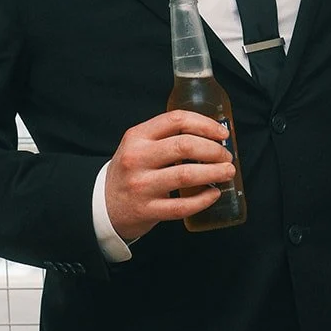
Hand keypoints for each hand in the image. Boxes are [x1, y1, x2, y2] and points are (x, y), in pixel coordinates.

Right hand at [105, 110, 235, 241]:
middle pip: (184, 146)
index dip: (205, 124)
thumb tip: (212, 135)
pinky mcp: (146, 210)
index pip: (176, 120)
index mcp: (137, 136)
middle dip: (214, 150)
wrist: (102, 205)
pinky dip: (203, 199)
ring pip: (186, 175)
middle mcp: (137, 158)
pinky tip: (214, 194)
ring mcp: (141, 185)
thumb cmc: (130, 171)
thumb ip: (166, 137)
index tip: (222, 133)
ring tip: (228, 172)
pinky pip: (181, 206)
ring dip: (214, 172)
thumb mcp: (138, 146)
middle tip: (227, 156)